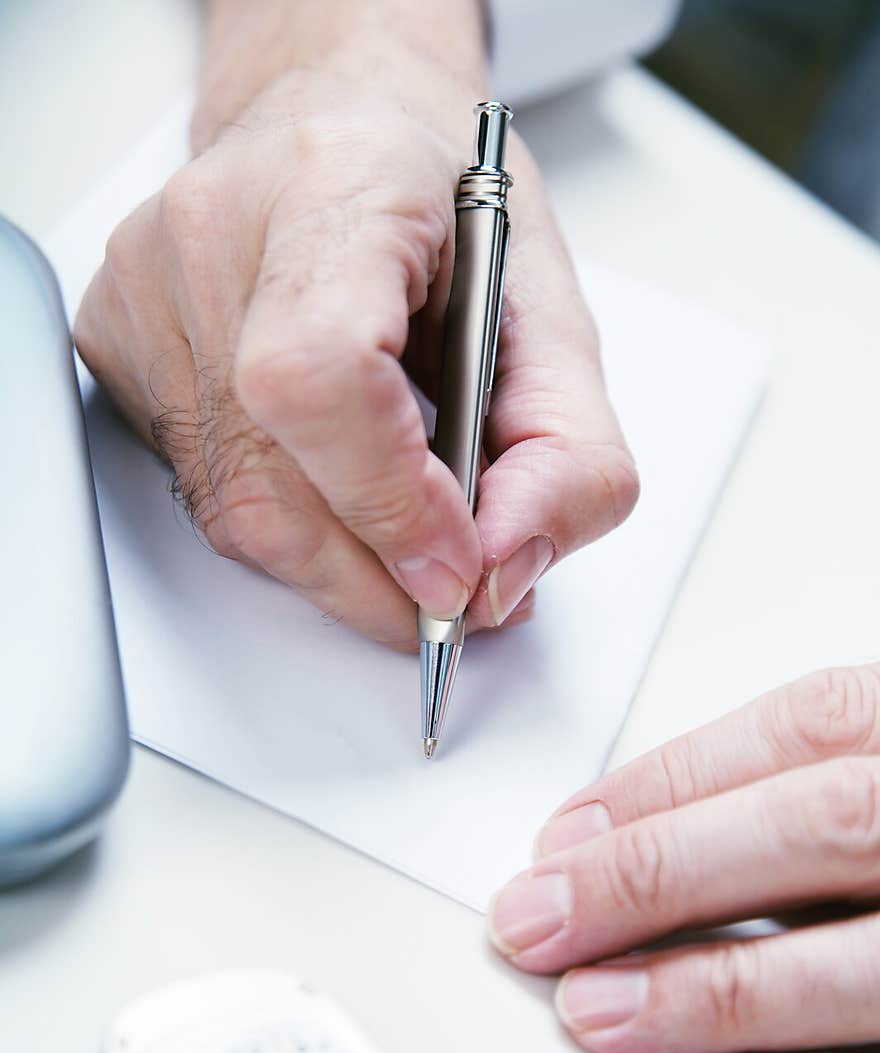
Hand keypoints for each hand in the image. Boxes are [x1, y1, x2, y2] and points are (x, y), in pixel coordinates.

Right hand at [74, 0, 636, 647]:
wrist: (337, 124)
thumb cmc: (440, 206)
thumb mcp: (555, 320)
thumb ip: (570, 457)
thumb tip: (503, 572)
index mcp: (338, 185)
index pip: (322, 377)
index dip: (391, 502)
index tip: (456, 558)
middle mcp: (214, 231)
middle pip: (269, 484)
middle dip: (378, 577)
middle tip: (447, 582)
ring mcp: (147, 290)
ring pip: (234, 514)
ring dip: (339, 566)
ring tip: (405, 533)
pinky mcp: (115, 342)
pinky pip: (204, 496)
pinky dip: (289, 526)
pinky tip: (332, 477)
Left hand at [489, 663, 879, 1052]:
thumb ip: (823, 774)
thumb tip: (636, 823)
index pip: (807, 727)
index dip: (670, 779)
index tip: (563, 833)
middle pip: (818, 828)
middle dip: (655, 875)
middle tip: (535, 921)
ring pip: (867, 960)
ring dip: (713, 990)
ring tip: (594, 1012)